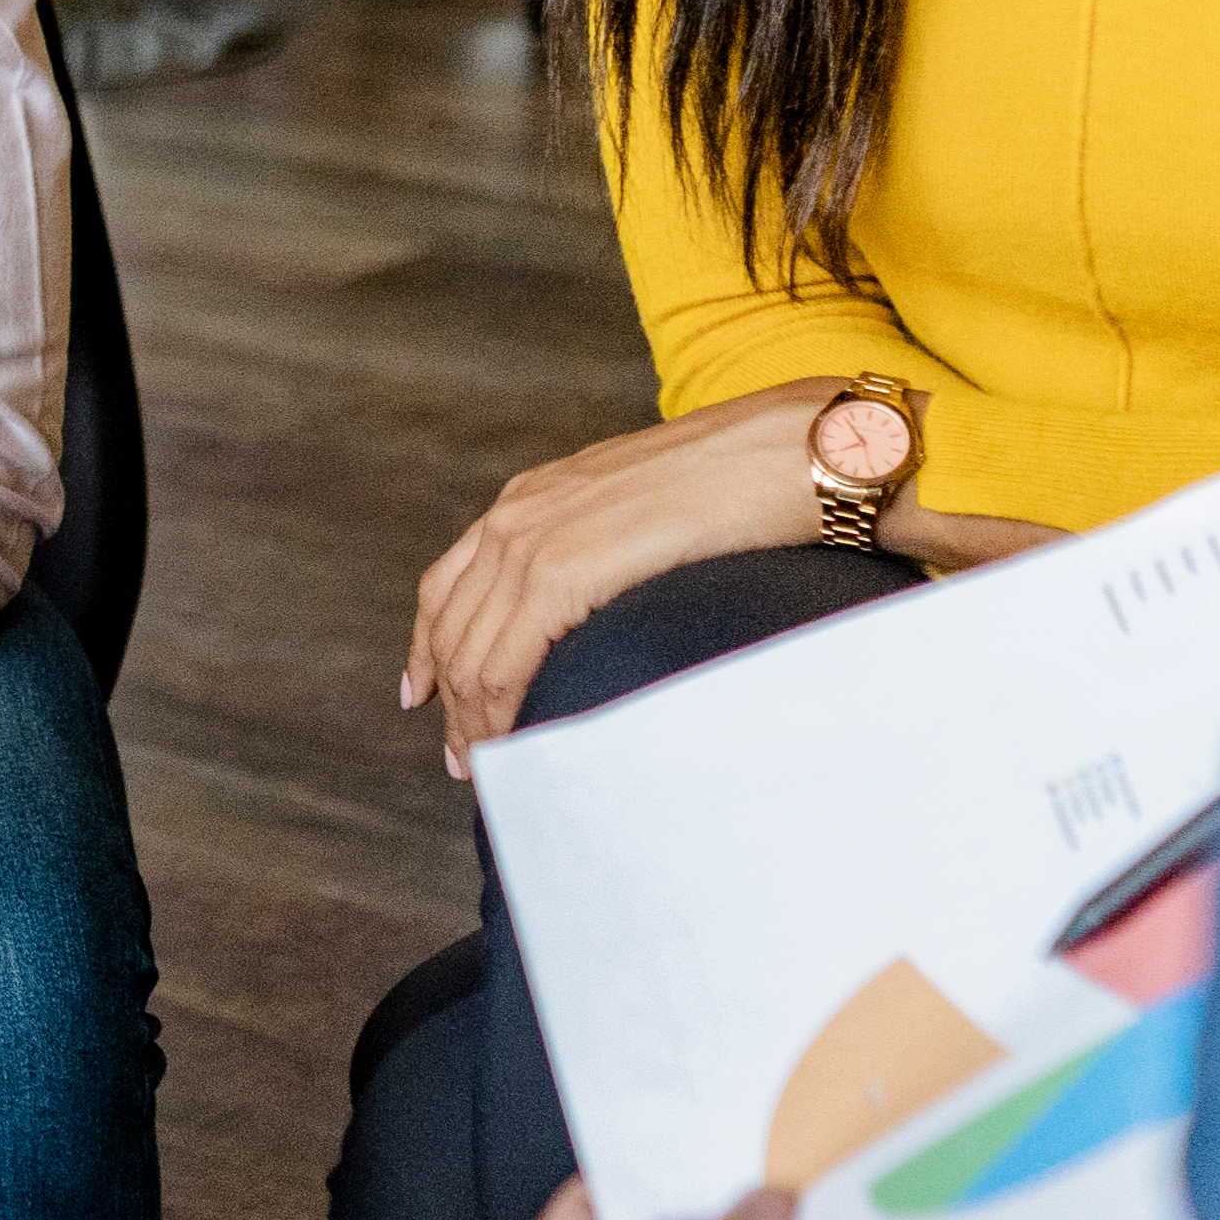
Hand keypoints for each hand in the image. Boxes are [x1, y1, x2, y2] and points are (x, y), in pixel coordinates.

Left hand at [404, 387, 840, 770]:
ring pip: (471, 656)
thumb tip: (599, 605)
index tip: (427, 697)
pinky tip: (515, 744)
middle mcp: (517, 515)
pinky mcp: (561, 572)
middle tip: (466, 760)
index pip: (448, 585)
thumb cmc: (744, 483)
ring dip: (474, 720)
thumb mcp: (644, 509)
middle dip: (453, 704)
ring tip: (488, 768)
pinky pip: (504, 663)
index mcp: (531, 497)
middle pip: (452, 629)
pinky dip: (499, 713)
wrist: (792, 451)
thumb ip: (603, 548)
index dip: (431, 650)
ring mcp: (533, 541)